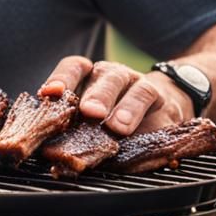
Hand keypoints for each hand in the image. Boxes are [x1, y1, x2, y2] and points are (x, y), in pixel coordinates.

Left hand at [39, 56, 192, 134]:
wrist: (163, 104)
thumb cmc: (115, 112)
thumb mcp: (93, 113)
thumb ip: (75, 124)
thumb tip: (50, 148)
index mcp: (92, 76)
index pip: (75, 68)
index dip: (62, 78)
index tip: (50, 93)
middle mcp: (116, 77)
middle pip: (106, 77)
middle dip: (97, 95)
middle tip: (90, 112)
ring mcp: (142, 87)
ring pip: (137, 91)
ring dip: (127, 109)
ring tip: (118, 127)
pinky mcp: (165, 105)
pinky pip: (161, 114)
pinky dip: (152, 126)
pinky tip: (146, 137)